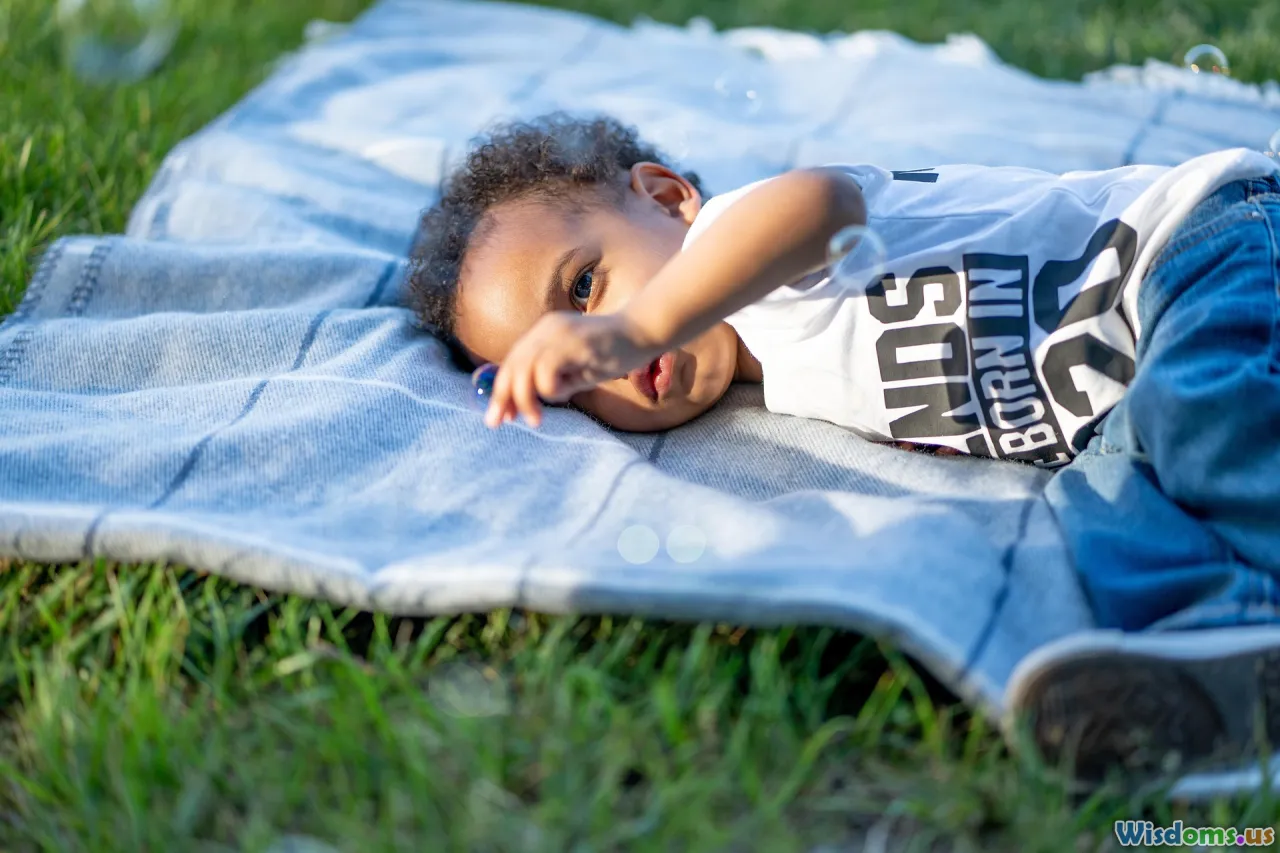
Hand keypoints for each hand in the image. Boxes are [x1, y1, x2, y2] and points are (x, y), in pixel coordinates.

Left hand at [484, 311, 660, 428]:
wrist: (643, 332)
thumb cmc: (612, 353)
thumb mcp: (575, 370)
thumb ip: (551, 380)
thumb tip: (525, 402)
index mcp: (543, 333)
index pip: (512, 362)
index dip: (501, 390)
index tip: (500, 416)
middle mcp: (546, 329)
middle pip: (512, 366)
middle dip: (502, 398)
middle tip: (502, 422)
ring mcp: (559, 333)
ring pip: (524, 369)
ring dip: (525, 400)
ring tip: (536, 420)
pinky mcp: (574, 343)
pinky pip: (546, 370)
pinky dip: (548, 390)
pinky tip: (566, 394)